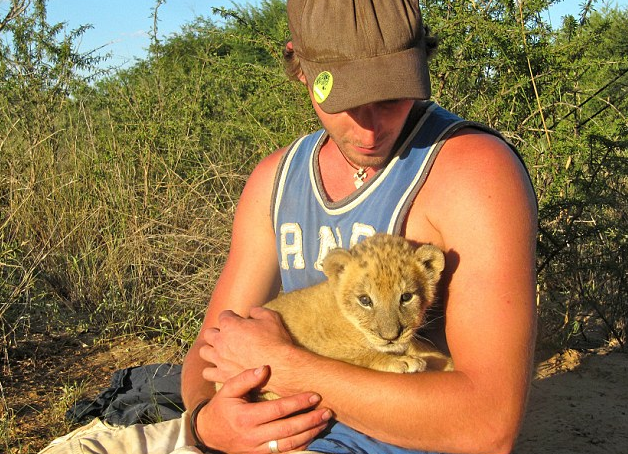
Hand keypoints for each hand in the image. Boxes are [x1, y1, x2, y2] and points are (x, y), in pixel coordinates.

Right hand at [196, 366, 331, 453]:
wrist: (209, 433)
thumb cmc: (222, 406)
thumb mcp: (228, 389)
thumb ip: (246, 378)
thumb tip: (265, 368)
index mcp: (246, 417)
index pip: (278, 410)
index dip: (298, 403)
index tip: (315, 396)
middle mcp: (253, 436)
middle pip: (288, 429)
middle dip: (310, 420)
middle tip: (327, 411)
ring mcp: (257, 449)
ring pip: (289, 444)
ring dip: (309, 434)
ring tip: (324, 423)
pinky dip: (300, 446)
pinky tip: (312, 435)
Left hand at [201, 308, 294, 386]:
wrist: (281, 367)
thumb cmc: (276, 341)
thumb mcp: (271, 318)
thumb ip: (258, 311)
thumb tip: (252, 311)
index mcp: (230, 325)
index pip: (224, 315)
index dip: (232, 317)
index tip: (239, 320)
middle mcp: (221, 341)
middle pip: (209, 333)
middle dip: (218, 332)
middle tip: (229, 336)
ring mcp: (220, 359)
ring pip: (204, 351)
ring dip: (211, 350)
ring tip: (221, 352)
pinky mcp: (223, 375)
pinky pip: (207, 373)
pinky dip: (212, 370)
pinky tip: (221, 369)